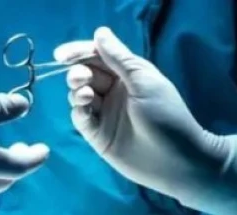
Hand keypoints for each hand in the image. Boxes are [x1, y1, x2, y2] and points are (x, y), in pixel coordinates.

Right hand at [55, 27, 227, 202]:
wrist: (175, 160)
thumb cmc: (166, 116)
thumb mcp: (144, 81)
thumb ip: (119, 59)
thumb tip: (99, 32)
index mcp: (128, 75)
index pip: (98, 57)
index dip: (79, 53)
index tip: (62, 55)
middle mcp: (114, 92)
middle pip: (86, 74)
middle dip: (77, 72)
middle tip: (80, 79)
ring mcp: (104, 113)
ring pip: (78, 95)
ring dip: (77, 91)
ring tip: (86, 96)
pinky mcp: (96, 134)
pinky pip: (80, 117)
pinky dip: (77, 110)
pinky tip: (84, 108)